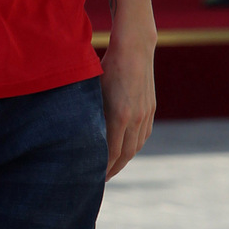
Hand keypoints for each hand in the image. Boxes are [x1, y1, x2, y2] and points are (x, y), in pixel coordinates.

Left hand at [100, 31, 155, 179]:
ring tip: (111, 168)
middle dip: (112, 169)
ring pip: (136, 146)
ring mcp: (146, 114)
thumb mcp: (94, 90)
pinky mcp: (150, 109)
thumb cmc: (107, 67)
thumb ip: (91, 113)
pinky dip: (134, 146)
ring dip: (124, 160)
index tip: (92, 177)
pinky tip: (126, 150)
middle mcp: (136, 118)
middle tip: (99, 180)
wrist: (135, 48)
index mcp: (120, 116)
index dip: (102, 167)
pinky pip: (143, 135)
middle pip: (126, 154)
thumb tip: (78, 135)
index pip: (112, 152)